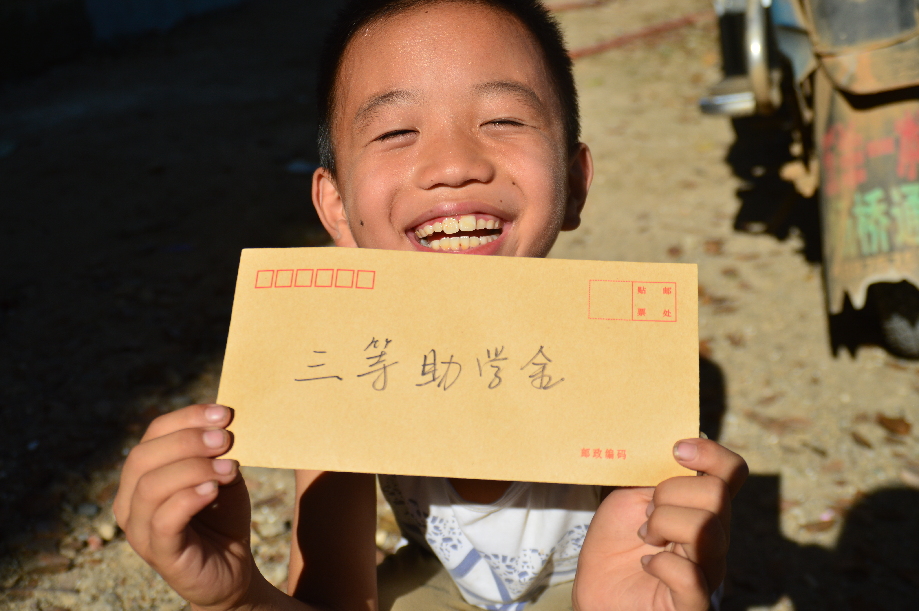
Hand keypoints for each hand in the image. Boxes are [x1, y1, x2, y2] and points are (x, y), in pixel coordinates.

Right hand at [114, 404, 255, 610]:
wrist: (232, 565)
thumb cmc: (222, 515)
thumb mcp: (223, 474)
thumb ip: (219, 451)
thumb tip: (224, 423)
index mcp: (144, 473)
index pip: (153, 432)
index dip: (188, 417)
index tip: (225, 413)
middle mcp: (131, 499)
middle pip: (144, 456)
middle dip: (188, 441)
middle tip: (226, 439)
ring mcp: (139, 528)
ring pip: (150, 486)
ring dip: (193, 468)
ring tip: (229, 468)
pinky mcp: (159, 553)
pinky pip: (162, 520)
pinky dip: (188, 498)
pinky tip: (213, 490)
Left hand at [573, 438, 746, 610]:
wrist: (596, 590)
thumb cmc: (614, 543)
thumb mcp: (628, 498)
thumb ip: (654, 477)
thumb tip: (677, 445)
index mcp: (702, 508)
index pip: (731, 472)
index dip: (711, 453)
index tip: (677, 450)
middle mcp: (714, 537)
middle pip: (716, 494)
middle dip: (670, 493)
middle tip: (647, 512)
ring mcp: (708, 571)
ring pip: (704, 528)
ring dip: (663, 525)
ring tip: (645, 537)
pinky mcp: (694, 603)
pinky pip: (691, 577)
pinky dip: (662, 564)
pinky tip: (648, 565)